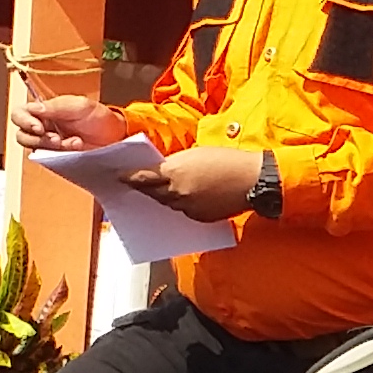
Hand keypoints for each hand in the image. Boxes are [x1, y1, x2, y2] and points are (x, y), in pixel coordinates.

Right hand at [12, 93, 126, 151]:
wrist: (115, 135)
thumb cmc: (98, 117)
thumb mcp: (79, 105)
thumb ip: (56, 107)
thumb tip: (34, 109)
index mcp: (45, 111)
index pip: (20, 114)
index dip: (24, 121)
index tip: (39, 127)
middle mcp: (43, 127)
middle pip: (21, 134)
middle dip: (37, 138)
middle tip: (55, 139)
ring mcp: (49, 144)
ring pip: (34, 148)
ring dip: (49, 147)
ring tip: (71, 143)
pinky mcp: (57, 157)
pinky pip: (49, 159)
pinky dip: (60, 154)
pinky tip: (76, 148)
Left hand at [128, 146, 266, 221]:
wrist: (253, 180)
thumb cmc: (228, 160)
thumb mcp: (196, 153)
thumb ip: (175, 163)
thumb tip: (162, 169)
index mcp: (175, 171)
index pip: (143, 177)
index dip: (129, 177)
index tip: (118, 177)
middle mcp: (177, 192)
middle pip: (151, 192)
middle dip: (142, 189)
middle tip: (132, 185)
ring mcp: (188, 208)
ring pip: (166, 203)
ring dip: (160, 197)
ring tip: (156, 192)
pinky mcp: (199, 218)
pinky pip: (182, 212)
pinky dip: (179, 205)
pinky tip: (181, 199)